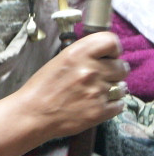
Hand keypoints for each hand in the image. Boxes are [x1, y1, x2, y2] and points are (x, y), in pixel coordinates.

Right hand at [12, 31, 127, 140]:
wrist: (32, 114)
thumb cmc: (41, 88)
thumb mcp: (59, 61)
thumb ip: (83, 56)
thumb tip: (105, 58)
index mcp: (77, 54)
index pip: (111, 42)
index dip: (113, 49)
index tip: (109, 56)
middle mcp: (90, 70)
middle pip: (122, 66)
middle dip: (114, 72)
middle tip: (100, 78)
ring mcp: (97, 91)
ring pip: (122, 87)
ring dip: (113, 89)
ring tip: (95, 93)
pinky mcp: (100, 111)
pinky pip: (120, 104)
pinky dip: (111, 105)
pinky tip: (96, 104)